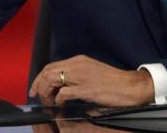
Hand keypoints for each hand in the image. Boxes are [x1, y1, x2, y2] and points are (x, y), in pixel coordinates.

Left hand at [28, 55, 154, 106]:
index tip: (35, 88)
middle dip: (38, 85)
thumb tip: (61, 89)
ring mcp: (82, 76)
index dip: (39, 77)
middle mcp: (78, 65)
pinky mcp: (86, 89)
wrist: (131, 86)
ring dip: (47, 93)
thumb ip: (77, 77)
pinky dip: (58, 100)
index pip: (51, 66)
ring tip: (49, 103)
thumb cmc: (114, 83)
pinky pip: (64, 92)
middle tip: (38, 97)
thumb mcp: (92, 74)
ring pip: (52, 80)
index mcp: (79, 61)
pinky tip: (61, 105)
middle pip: (48, 71)